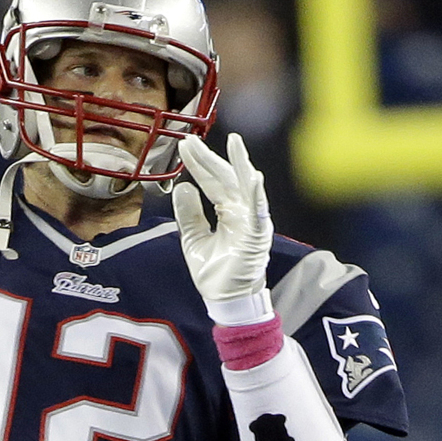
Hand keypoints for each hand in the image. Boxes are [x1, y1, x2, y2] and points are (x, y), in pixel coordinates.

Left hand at [172, 133, 273, 324]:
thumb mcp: (193, 238)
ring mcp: (251, 223)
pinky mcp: (256, 237)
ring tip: (234, 143)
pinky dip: (257, 195)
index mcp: (228, 212)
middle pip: (225, 179)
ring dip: (239, 165)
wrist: (225, 300)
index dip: (199, 164)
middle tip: (190, 140)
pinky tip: (253, 176)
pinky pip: (258, 213)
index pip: (212, 183)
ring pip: (245, 188)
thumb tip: (183, 187)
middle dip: (209, 159)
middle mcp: (241, 212)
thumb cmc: (214, 272)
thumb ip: (189, 214)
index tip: (184, 146)